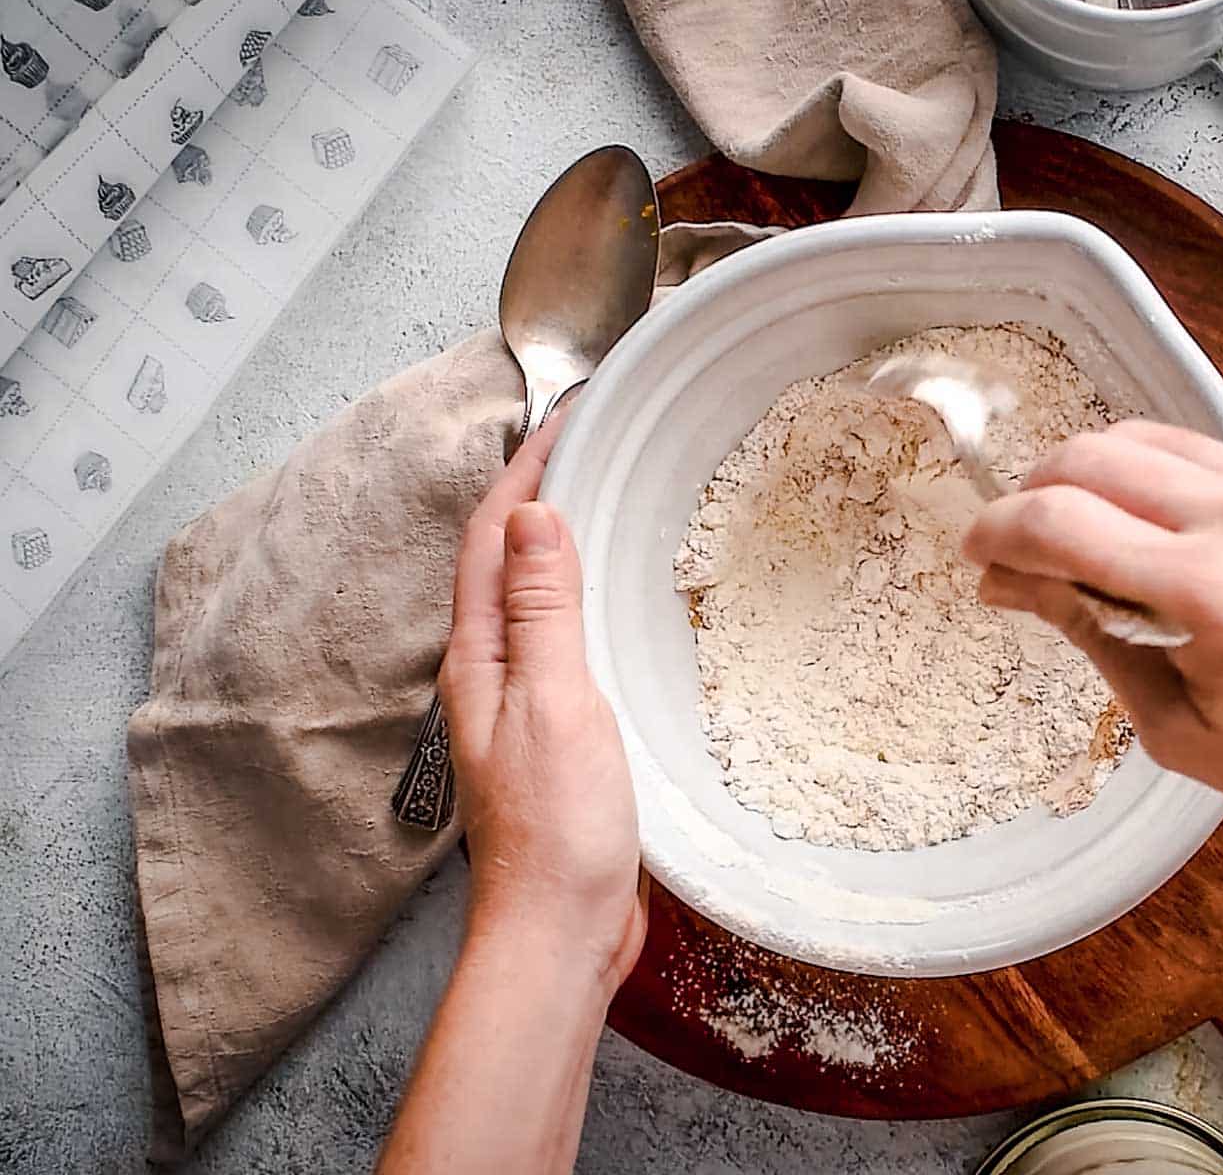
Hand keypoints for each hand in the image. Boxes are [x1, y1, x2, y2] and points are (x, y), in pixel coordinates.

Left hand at [437, 421, 645, 992]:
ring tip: (610, 497)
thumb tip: (531, 512)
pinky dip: (589, 598)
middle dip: (539, 489)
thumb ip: (543, 610)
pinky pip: (567, 641)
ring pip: (535, 599)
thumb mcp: (556, 702)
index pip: (491, 536)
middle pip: (504, 559)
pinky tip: (623, 604)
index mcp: (478, 657)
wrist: (561, 931)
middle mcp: (490, 673)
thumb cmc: (557, 825)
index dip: (525, 466)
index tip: (573, 411)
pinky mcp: (558, 736)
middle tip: (596, 438)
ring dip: (562, 542)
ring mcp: (523, 706)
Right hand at [962, 420, 1222, 870]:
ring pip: (1156, 439)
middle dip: (1036, 491)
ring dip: (1098, 473)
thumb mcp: (1185, 733)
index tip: (976, 556)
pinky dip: (1169, 481)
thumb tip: (1022, 590)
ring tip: (1088, 531)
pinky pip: (1220, 456)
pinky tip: (1171, 535)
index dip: (996, 533)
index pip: (1059, 521)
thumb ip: (1098, 643)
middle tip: (1022, 544)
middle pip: (1096, 455)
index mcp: (1207, 591)